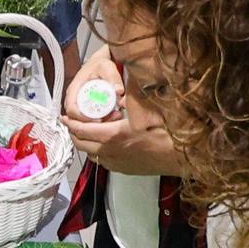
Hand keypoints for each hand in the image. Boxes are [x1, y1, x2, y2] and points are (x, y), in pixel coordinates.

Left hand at [63, 51, 177, 174]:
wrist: (183, 157)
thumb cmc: (168, 131)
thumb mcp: (149, 107)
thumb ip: (132, 92)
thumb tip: (122, 77)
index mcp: (113, 136)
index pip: (82, 130)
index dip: (71, 122)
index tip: (64, 115)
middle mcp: (110, 152)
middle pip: (81, 144)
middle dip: (73, 133)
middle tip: (71, 122)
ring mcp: (116, 164)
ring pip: (91, 154)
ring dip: (85, 142)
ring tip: (85, 130)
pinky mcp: (123, 170)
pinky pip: (102, 160)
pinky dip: (97, 151)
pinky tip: (103, 142)